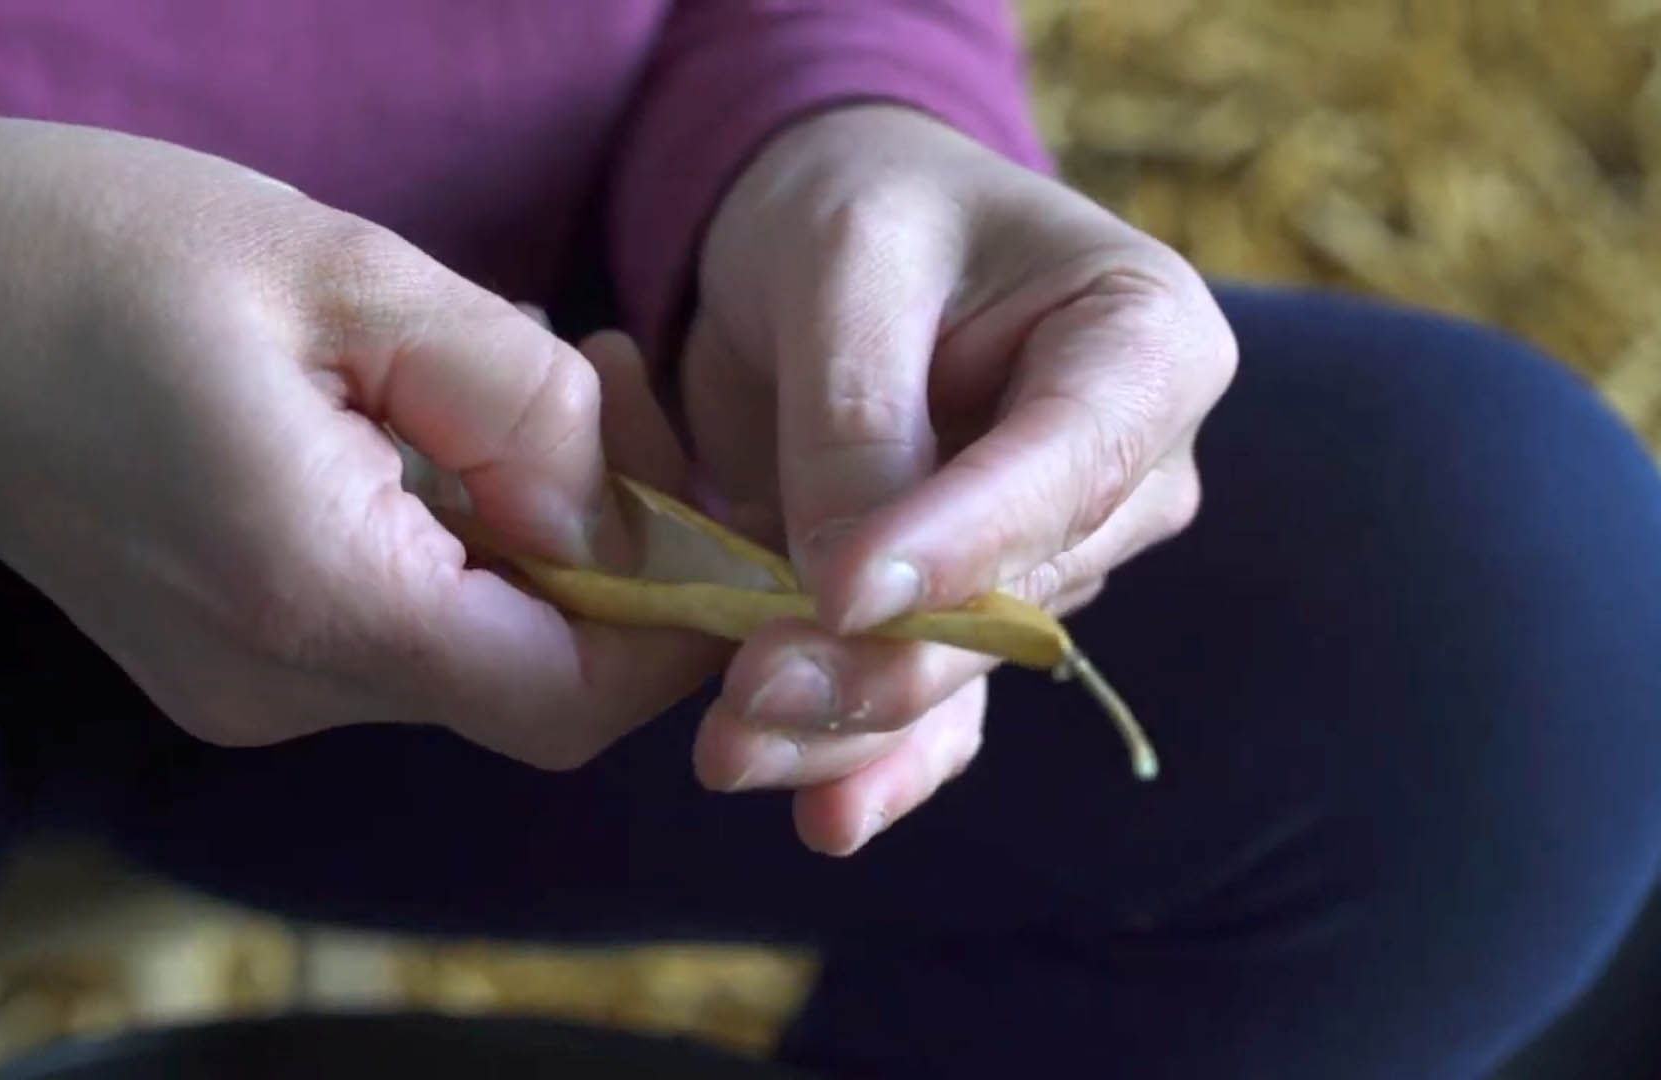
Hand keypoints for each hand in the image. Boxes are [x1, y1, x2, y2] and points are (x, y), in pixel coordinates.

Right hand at [0, 86, 721, 765]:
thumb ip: (519, 404)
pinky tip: (419, 424)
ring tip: (501, 373)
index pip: (568, 701)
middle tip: (609, 378)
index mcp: (310, 598)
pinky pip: (388, 629)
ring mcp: (236, 686)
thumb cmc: (94, 248)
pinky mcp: (216, 657)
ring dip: (527, 536)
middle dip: (610, 554)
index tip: (712, 510)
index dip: (673, 628)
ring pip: (464, 651)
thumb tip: (626, 518)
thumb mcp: (349, 276)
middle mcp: (273, 684)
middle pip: (528, 682)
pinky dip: (449, 546)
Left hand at [682, 105, 1235, 853]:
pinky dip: (879, 761)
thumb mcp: (845, 260)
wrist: (829, 240)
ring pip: (964, 669)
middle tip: (753, 689)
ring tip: (735, 751)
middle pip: (1020, 595)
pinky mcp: (971, 614)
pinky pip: (941, 706)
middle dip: (887, 659)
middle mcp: (1127, 469)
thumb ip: (857, 413)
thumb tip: (847, 597)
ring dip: (851, 722)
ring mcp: (1052, 554)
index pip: (1073, 461)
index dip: (967, 542)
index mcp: (1145, 345)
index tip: (849, 595)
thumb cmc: (859, 206)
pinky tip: (825, 814)